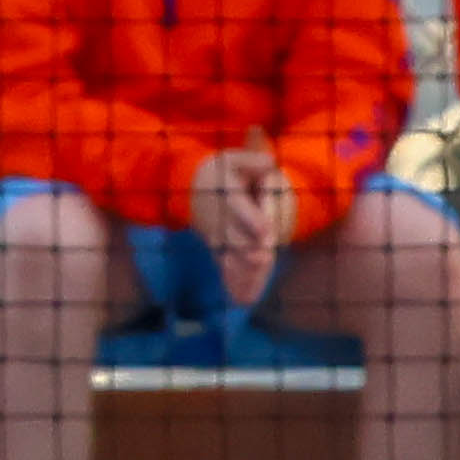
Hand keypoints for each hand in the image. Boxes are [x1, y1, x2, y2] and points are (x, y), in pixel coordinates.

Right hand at [189, 144, 282, 307]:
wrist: (189, 188)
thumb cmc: (219, 171)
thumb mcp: (234, 158)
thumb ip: (255, 161)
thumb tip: (270, 168)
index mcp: (227, 197)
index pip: (240, 209)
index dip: (253, 221)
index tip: (266, 234)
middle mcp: (221, 222)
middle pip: (236, 240)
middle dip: (249, 253)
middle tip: (264, 261)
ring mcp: (218, 239)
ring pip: (232, 260)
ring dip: (243, 276)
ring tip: (252, 294)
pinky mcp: (219, 251)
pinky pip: (227, 270)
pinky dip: (235, 285)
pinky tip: (245, 301)